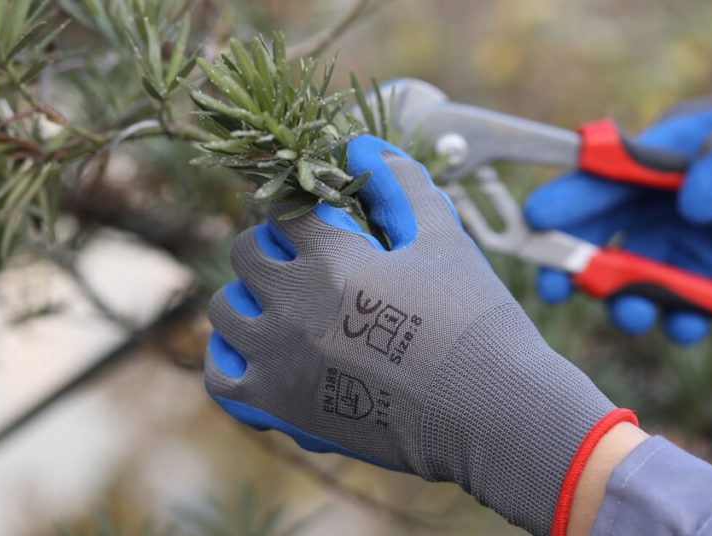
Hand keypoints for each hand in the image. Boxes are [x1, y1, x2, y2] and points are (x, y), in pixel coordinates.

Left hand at [205, 135, 634, 533]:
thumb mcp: (443, 238)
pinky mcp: (280, 408)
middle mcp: (292, 306)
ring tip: (286, 304)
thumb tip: (362, 144)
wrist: (490, 414)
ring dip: (249, 298)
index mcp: (331, 259)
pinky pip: (221, 377)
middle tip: (309, 259)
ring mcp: (279, 360)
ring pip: (225, 310)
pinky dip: (233, 359)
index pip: (285, 209)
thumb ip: (400, 185)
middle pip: (246, 253)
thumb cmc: (474, 321)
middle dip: (274, 246)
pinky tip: (263, 352)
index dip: (304, 206)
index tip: (323, 217)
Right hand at [524, 88, 711, 343]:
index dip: (567, 196)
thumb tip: (691, 206)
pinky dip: (677, 318)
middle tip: (555, 286)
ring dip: (623, 296)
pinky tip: (684, 324)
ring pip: (636, 273)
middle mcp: (668, 198)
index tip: (536, 220)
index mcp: (669, 153)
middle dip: (573, 258)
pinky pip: (684, 301)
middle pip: (604, 229)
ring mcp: (691, 237)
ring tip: (631, 313)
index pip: (604, 174)